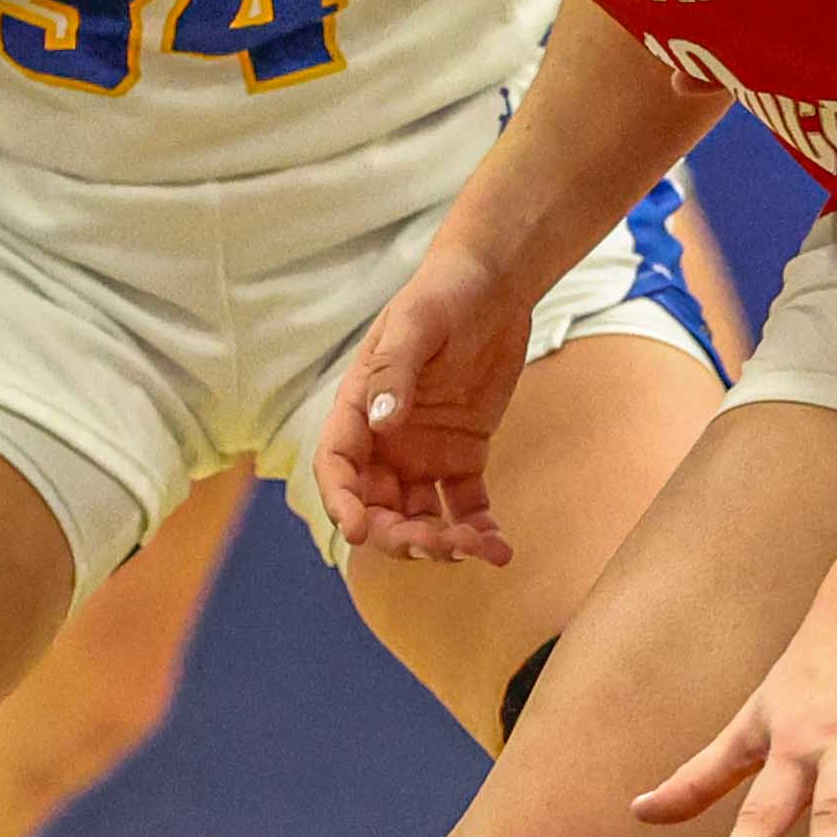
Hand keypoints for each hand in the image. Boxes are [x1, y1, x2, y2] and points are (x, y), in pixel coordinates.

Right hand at [302, 259, 531, 568]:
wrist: (494, 286)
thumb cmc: (442, 295)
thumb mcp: (415, 326)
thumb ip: (394, 373)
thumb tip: (382, 423)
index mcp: (358, 410)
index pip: (336, 468)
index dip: (341, 503)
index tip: (356, 531)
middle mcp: (384, 443)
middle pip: (377, 508)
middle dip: (400, 536)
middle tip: (436, 545)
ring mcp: (422, 455)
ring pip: (420, 518)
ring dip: (442, 543)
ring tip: (478, 547)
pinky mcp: (462, 459)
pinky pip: (465, 508)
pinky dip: (478, 532)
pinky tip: (500, 550)